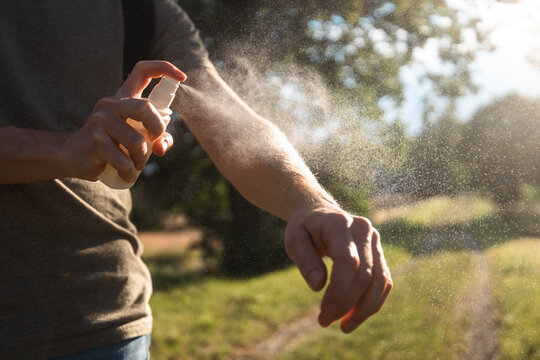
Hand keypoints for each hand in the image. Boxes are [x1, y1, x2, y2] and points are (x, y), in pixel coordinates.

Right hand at [63, 61, 185, 180]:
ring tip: (136, 165)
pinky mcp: (95, 140)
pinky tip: (126, 174)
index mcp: (123, 97)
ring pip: (137, 141)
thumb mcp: (135, 136)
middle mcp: (112, 104)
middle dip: (158, 129)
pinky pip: (123, 160)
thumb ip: (157, 138)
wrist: (74, 155)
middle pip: (146, 108)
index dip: (164, 68)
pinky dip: (130, 172)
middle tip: (155, 142)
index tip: (182, 77)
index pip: (143, 71)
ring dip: (142, 160)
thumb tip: (162, 146)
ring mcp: (101, 120)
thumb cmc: (111, 144)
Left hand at [284, 204, 391, 332]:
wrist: (320, 213)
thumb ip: (306, 261)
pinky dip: (372, 302)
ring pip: (380, 280)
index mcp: (340, 223)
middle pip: (364, 274)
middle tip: (325, 321)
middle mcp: (363, 229)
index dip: (339, 292)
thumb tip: (318, 287)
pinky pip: (383, 281)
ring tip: (344, 327)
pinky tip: (355, 316)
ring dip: (364, 309)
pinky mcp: (379, 253)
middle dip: (347, 304)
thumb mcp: (294, 240)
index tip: (324, 314)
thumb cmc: (304, 229)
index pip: (348, 262)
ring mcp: (375, 240)